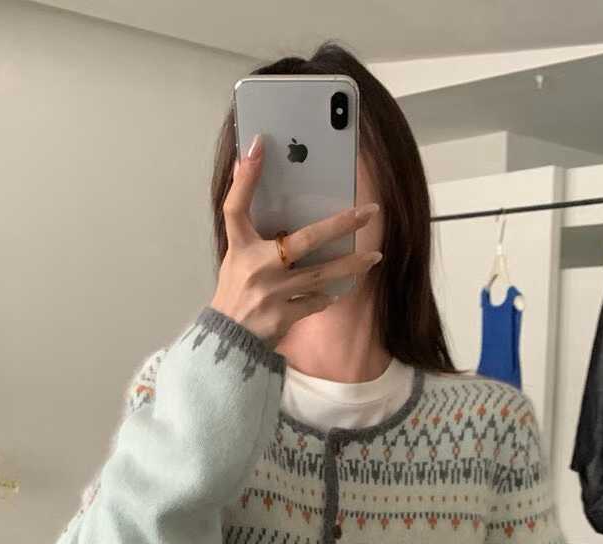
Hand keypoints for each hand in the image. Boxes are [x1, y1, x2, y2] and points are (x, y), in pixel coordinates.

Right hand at [210, 131, 382, 347]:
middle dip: (340, 225)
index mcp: (240, 247)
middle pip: (305, 240)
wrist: (228, 339)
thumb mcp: (235, 253)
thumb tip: (252, 166)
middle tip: (369, 212)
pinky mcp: (284, 317)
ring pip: (322, 275)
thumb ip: (246, 218)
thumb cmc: (235, 290)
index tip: (261, 145)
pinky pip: (316, 302)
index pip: (237, 206)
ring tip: (374, 257)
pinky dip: (329, 295)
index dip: (247, 177)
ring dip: (350, 266)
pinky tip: (341, 288)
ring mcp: (273, 294)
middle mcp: (257, 268)